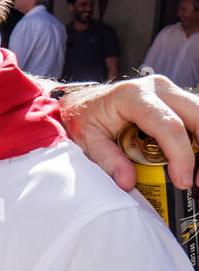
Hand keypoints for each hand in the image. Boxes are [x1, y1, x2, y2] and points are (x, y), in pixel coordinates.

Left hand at [58, 75, 198, 189]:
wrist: (84, 102)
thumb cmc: (86, 118)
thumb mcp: (87, 140)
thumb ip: (107, 160)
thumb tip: (127, 182)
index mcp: (132, 96)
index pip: (169, 125)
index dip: (181, 155)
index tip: (183, 181)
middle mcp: (155, 88)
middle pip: (196, 116)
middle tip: (196, 180)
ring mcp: (168, 91)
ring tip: (195, 174)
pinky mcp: (175, 99)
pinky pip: (194, 119)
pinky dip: (196, 139)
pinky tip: (192, 160)